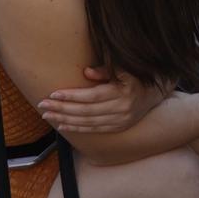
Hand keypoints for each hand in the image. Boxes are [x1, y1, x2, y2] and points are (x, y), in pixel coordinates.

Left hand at [37, 66, 166, 134]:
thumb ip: (106, 69)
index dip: (71, 96)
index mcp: (124, 91)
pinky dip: (77, 128)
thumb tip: (86, 73)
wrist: (156, 91)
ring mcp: (121, 120)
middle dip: (62, 109)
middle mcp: (123, 108)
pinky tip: (63, 125)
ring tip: (48, 116)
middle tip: (42, 106)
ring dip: (65, 120)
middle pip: (86, 111)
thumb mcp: (124, 67)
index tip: (53, 94)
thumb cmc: (135, 75)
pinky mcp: (119, 127)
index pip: (92, 96)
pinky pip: (94, 129)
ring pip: (88, 123)